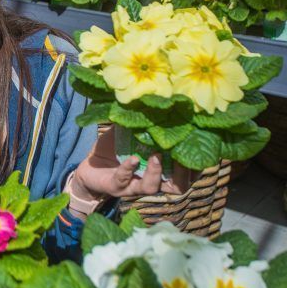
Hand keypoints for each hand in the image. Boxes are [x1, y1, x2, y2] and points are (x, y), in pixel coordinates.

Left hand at [72, 124, 198, 203]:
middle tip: (182, 157)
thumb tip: (155, 100)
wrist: (89, 166)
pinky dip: (129, 169)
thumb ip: (143, 122)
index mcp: (159, 168)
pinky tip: (132, 158)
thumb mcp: (129, 132)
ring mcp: (133, 186)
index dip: (194, 166)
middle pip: (177, 186)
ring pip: (152, 187)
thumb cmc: (113, 149)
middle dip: (183, 174)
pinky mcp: (116, 187)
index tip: (198, 148)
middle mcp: (150, 180)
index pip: (186, 173)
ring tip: (156, 156)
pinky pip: (124, 180)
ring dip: (156, 172)